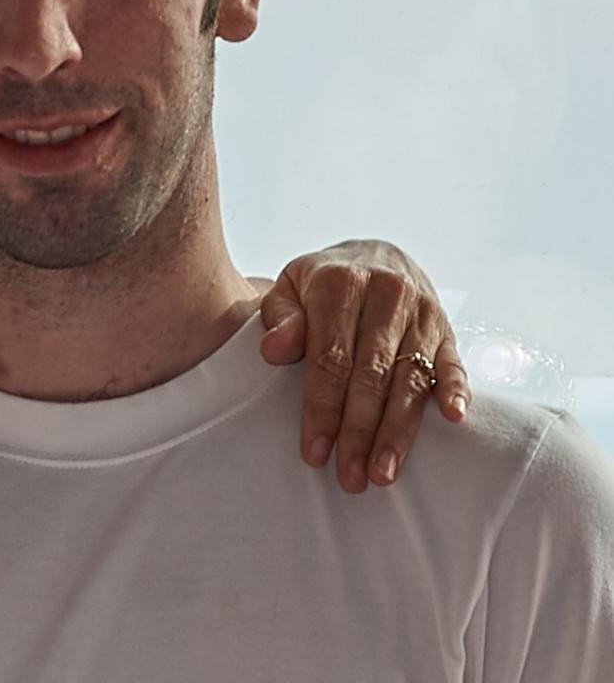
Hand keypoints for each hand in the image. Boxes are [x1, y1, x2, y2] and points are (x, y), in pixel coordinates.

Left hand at [257, 239, 470, 493]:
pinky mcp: (447, 328)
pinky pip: (454, 363)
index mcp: (342, 282)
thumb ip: (281, 318)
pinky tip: (453, 419)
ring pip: (410, 378)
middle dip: (359, 431)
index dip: (322, 407)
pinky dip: (456, 390)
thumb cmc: (319, 283)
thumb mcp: (288, 288)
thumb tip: (273, 350)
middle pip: (372, 375)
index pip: (331, 357)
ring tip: (383, 473)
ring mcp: (423, 312)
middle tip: (349, 477)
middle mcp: (388, 294)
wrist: (369, 253)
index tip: (314, 450)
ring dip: (398, 430)